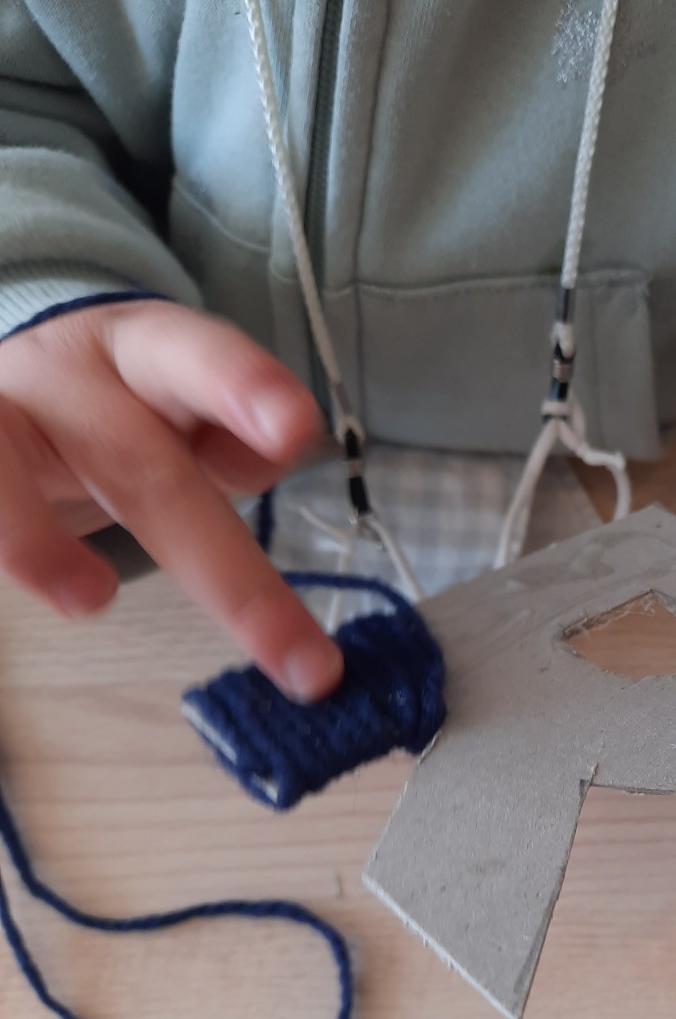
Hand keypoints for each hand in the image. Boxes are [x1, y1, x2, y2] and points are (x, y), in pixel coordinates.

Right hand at [0, 299, 343, 699]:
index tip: (293, 427)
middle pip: (142, 466)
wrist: (4, 388)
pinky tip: (37, 586)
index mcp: (147, 354)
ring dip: (38, 541)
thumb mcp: (178, 407)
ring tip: (90, 601)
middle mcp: (70, 378)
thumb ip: (231, 438)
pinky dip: (3, 541)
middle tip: (303, 664)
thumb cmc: (113, 410)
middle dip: (225, 572)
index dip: (243, 387)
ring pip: (4, 470)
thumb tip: (268, 460)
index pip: (196, 357)